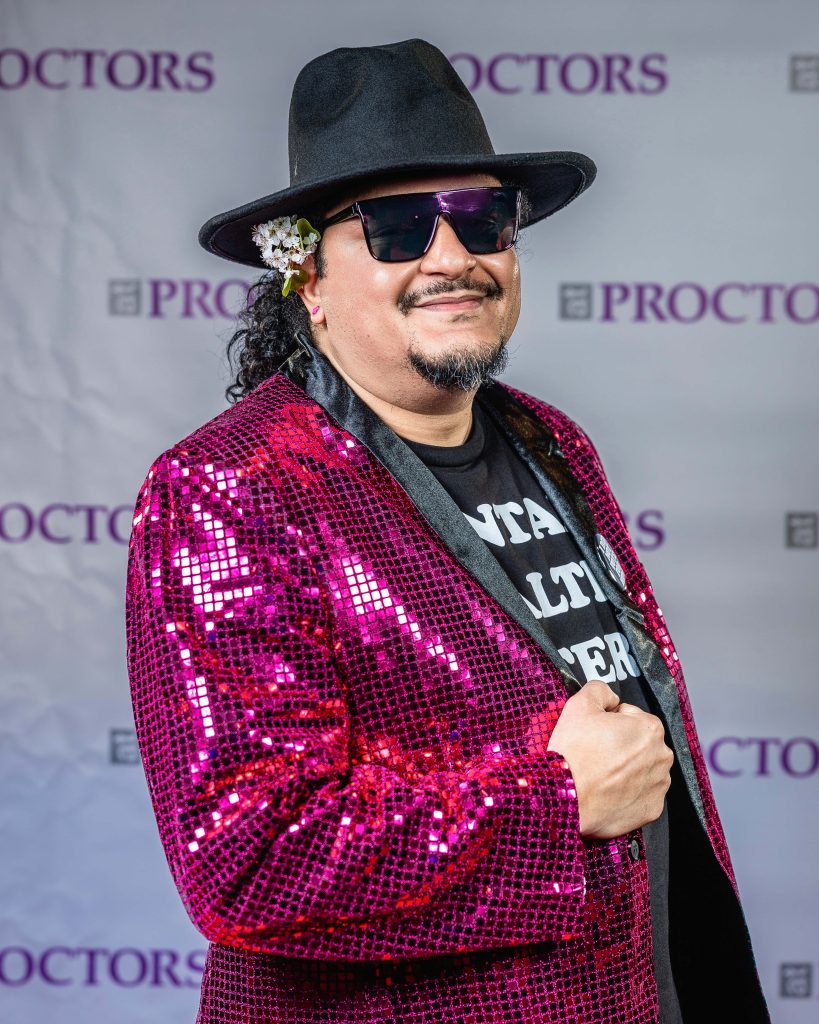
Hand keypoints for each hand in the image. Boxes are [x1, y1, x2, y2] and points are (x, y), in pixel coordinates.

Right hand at [541, 680, 673, 838]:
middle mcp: (662, 757)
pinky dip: (628, 792)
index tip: (595, 733)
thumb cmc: (574, 752)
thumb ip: (600, 690)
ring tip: (600, 773)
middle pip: (639, 743)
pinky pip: (641, 795)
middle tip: (595, 753)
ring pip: (642, 769)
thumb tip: (610, 698)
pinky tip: (608, 790)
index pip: (631, 716)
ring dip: (626, 768)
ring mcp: (658, 785)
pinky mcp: (652, 809)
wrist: (566, 798)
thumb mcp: (579, 704)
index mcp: (649, 728)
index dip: (610, 722)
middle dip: (621, 745)